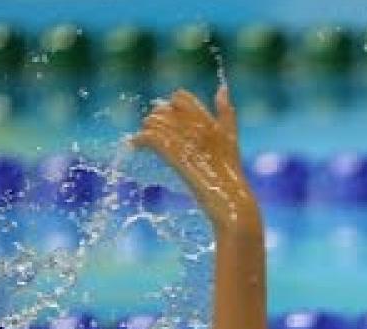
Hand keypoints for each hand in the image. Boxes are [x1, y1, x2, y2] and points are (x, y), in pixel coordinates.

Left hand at [130, 86, 258, 236]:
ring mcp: (188, 142)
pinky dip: (139, 140)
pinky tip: (134, 145)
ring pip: (154, 122)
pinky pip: (151, 138)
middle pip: (164, 109)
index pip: (181, 97)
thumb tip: (222, 89)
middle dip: (155, 118)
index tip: (166, 119)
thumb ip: (226, 112)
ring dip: (145, 129)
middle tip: (150, 131)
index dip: (170, 106)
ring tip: (141, 141)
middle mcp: (198, 127)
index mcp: (210, 120)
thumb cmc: (230, 174)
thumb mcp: (231, 137)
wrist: (231, 201)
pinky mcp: (178, 157)